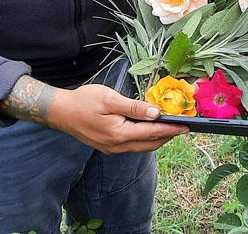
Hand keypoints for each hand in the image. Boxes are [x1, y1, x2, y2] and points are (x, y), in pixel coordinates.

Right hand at [49, 83, 188, 152]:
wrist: (60, 112)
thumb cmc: (83, 101)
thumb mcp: (110, 99)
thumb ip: (134, 108)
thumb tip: (156, 113)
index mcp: (119, 134)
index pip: (152, 132)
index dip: (171, 128)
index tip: (186, 126)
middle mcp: (117, 146)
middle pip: (150, 143)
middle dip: (168, 135)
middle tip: (183, 127)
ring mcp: (112, 148)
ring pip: (142, 146)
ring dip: (157, 138)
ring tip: (170, 127)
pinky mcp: (108, 146)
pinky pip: (133, 145)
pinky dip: (145, 138)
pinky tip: (149, 129)